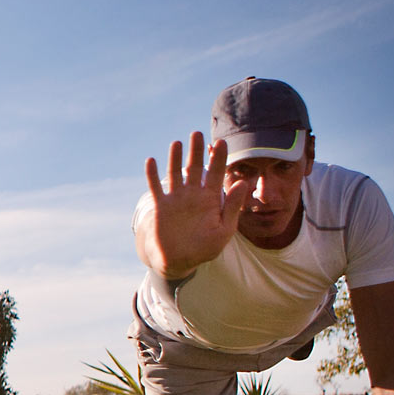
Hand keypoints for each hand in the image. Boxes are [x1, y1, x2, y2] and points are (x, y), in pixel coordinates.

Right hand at [142, 134, 250, 277]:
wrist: (179, 261)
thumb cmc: (204, 248)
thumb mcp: (224, 230)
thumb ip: (233, 206)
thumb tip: (243, 183)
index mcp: (211, 199)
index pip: (217, 173)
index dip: (219, 158)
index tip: (222, 142)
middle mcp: (193, 195)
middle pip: (195, 167)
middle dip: (197, 151)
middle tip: (198, 133)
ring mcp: (176, 199)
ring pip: (175, 173)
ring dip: (175, 158)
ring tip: (177, 143)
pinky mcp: (161, 206)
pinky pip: (156, 187)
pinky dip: (152, 175)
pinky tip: (151, 161)